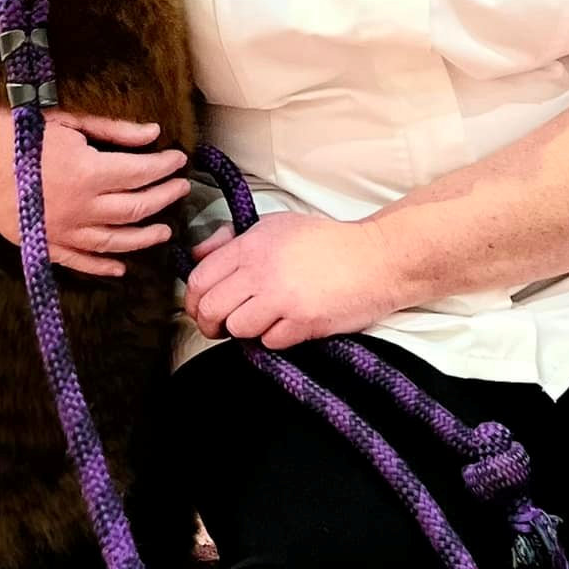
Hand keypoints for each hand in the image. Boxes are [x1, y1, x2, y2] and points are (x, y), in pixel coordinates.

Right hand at [16, 113, 190, 277]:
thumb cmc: (15, 128)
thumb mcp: (69, 121)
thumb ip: (114, 131)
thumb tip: (153, 134)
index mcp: (90, 173)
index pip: (142, 173)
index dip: (165, 167)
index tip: (179, 159)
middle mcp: (80, 208)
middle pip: (135, 209)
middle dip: (164, 198)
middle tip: (180, 189)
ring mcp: (60, 230)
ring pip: (114, 242)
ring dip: (143, 237)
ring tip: (164, 231)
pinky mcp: (41, 242)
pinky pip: (78, 261)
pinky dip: (102, 267)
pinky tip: (119, 268)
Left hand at [184, 212, 392, 348]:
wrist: (375, 259)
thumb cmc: (326, 242)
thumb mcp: (275, 226)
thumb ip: (232, 240)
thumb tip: (197, 254)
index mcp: (251, 245)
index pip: (199, 278)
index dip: (192, 299)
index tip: (199, 307)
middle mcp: (261, 271)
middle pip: (210, 309)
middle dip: (209, 323)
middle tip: (219, 326)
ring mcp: (282, 299)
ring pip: (237, 329)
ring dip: (245, 330)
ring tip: (261, 321)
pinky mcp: (303, 323)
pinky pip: (270, 342)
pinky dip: (275, 339)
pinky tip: (288, 324)